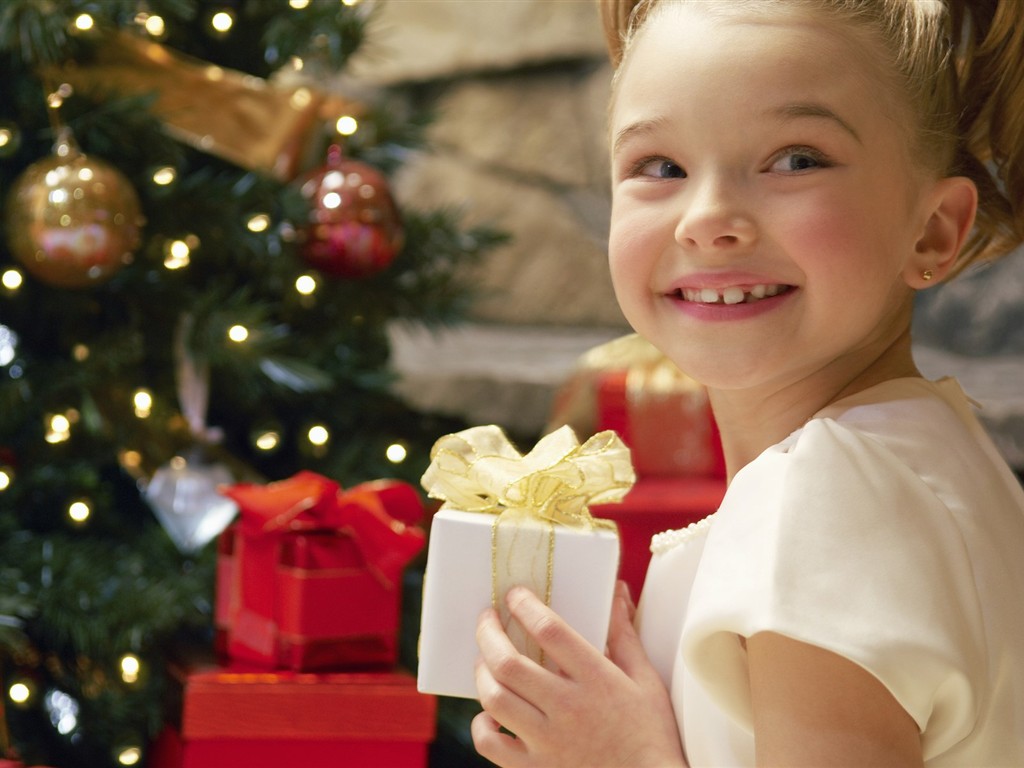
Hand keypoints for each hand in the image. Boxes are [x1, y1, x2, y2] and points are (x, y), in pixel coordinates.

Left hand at [471, 581, 686, 767]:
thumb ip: (624, 635)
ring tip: (484, 659)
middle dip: (488, 633)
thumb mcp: (645, 680)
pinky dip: (481, 726)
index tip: (514, 595)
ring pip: (495, 698)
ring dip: (482, 672)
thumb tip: (616, 592)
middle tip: (486, 619)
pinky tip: (488, 713)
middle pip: (509, 663)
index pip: (549, 631)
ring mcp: (548, 742)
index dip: (525, 606)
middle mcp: (568, 708)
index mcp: (597, 680)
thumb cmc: (650, 735)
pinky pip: (491, 745)